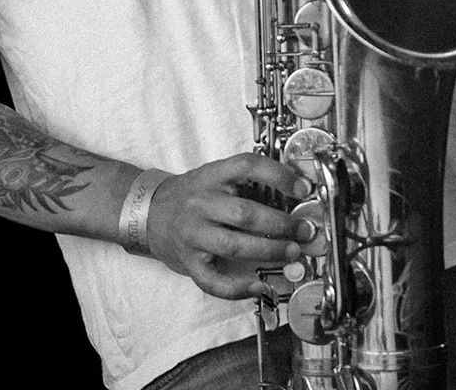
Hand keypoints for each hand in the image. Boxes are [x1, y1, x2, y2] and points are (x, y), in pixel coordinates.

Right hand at [142, 153, 309, 300]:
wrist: (150, 212)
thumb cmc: (193, 194)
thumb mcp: (216, 176)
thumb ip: (249, 182)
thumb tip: (297, 193)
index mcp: (212, 176)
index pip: (246, 166)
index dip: (278, 175)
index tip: (303, 188)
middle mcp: (200, 204)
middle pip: (244, 213)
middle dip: (281, 224)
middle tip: (305, 230)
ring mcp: (192, 235)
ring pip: (234, 246)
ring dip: (269, 251)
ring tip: (293, 252)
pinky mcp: (188, 263)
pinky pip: (213, 281)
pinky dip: (238, 288)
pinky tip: (259, 286)